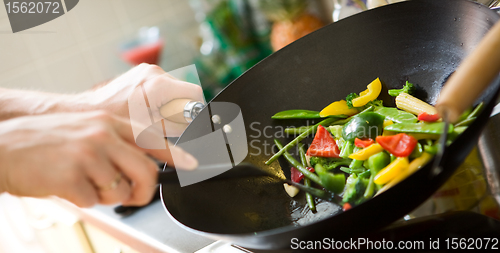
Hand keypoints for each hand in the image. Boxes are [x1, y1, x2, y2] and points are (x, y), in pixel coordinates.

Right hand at [0, 111, 196, 206]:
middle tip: (134, 196)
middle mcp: (103, 135)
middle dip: (144, 192)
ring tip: (85, 181)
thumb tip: (144, 165)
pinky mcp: (72, 175)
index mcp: (109, 123)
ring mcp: (88, 154)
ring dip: (107, 195)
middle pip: (146, 172)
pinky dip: (85, 199)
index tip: (192, 164)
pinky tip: (67, 184)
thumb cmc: (46, 142)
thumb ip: (115, 142)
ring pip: (121, 190)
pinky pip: (94, 200)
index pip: (153, 138)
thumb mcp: (86, 130)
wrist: (4, 147)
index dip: (176, 154)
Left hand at [78, 63, 204, 136]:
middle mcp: (155, 72)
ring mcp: (147, 70)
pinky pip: (162, 87)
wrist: (91, 112)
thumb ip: (178, 125)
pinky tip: (145, 109)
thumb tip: (194, 123)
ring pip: (174, 90)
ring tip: (150, 116)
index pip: (195, 94)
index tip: (184, 122)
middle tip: (161, 122)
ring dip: (168, 104)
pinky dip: (159, 99)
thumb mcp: (152, 131)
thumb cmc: (116, 124)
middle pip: (185, 92)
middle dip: (178, 109)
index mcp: (159, 85)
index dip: (194, 111)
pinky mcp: (142, 72)